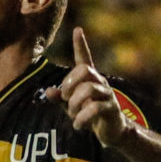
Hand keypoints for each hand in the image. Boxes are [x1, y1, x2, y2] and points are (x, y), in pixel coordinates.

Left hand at [50, 30, 133, 149]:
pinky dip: (82, 118)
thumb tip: (48, 91)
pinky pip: (95, 109)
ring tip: (73, 115)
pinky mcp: (112, 108)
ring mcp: (107, 94)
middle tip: (66, 98)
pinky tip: (78, 125)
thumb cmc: (89, 115)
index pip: (85, 58)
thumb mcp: (71, 107)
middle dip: (69, 83)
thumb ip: (60, 98)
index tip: (77, 29)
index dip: (80, 44)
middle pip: (84, 70)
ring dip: (75, 103)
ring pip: (89, 89)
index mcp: (89, 79)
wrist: (111, 131)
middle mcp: (99, 82)